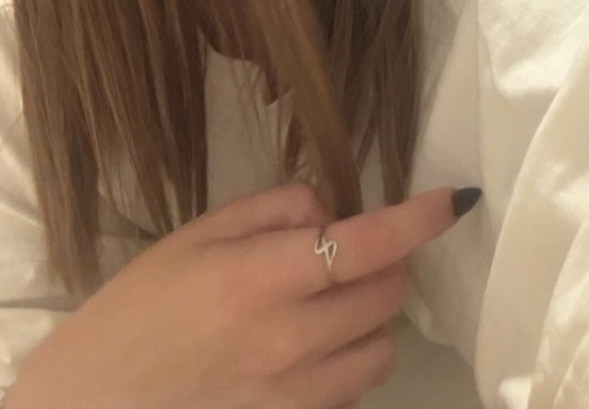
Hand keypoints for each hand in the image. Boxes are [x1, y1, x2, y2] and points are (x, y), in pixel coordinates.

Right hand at [4, 181, 478, 408]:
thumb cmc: (133, 315)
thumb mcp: (194, 238)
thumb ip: (275, 210)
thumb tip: (336, 205)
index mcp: (264, 278)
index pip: (372, 242)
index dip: (422, 217)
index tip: (455, 199)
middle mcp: (291, 340)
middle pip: (389, 292)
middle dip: (383, 263)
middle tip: (344, 254)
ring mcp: (296, 397)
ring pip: (383, 346)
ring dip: (371, 317)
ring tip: (327, 306)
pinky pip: (354, 391)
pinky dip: (349, 362)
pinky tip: (309, 351)